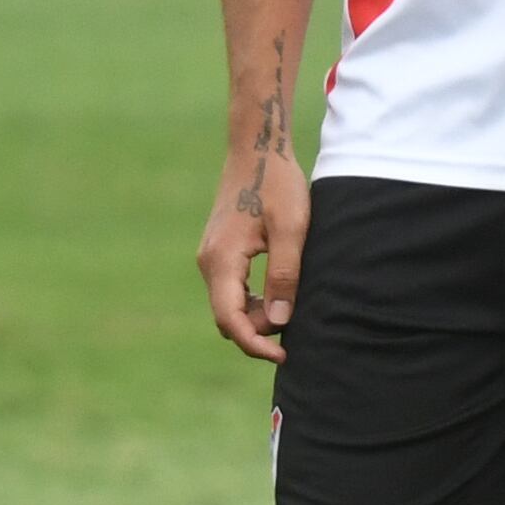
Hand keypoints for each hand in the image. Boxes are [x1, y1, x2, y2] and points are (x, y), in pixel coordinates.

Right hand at [199, 146, 305, 358]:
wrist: (256, 149)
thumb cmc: (277, 183)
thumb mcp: (291, 229)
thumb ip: (284, 275)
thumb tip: (281, 320)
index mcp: (222, 259)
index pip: (230, 319)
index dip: (255, 344)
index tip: (283, 355)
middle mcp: (209, 262)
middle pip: (226, 317)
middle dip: (258, 331)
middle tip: (295, 322)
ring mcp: (211, 257)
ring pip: (228, 305)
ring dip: (255, 316)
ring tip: (290, 305)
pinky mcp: (219, 252)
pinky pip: (230, 290)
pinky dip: (251, 301)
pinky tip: (276, 293)